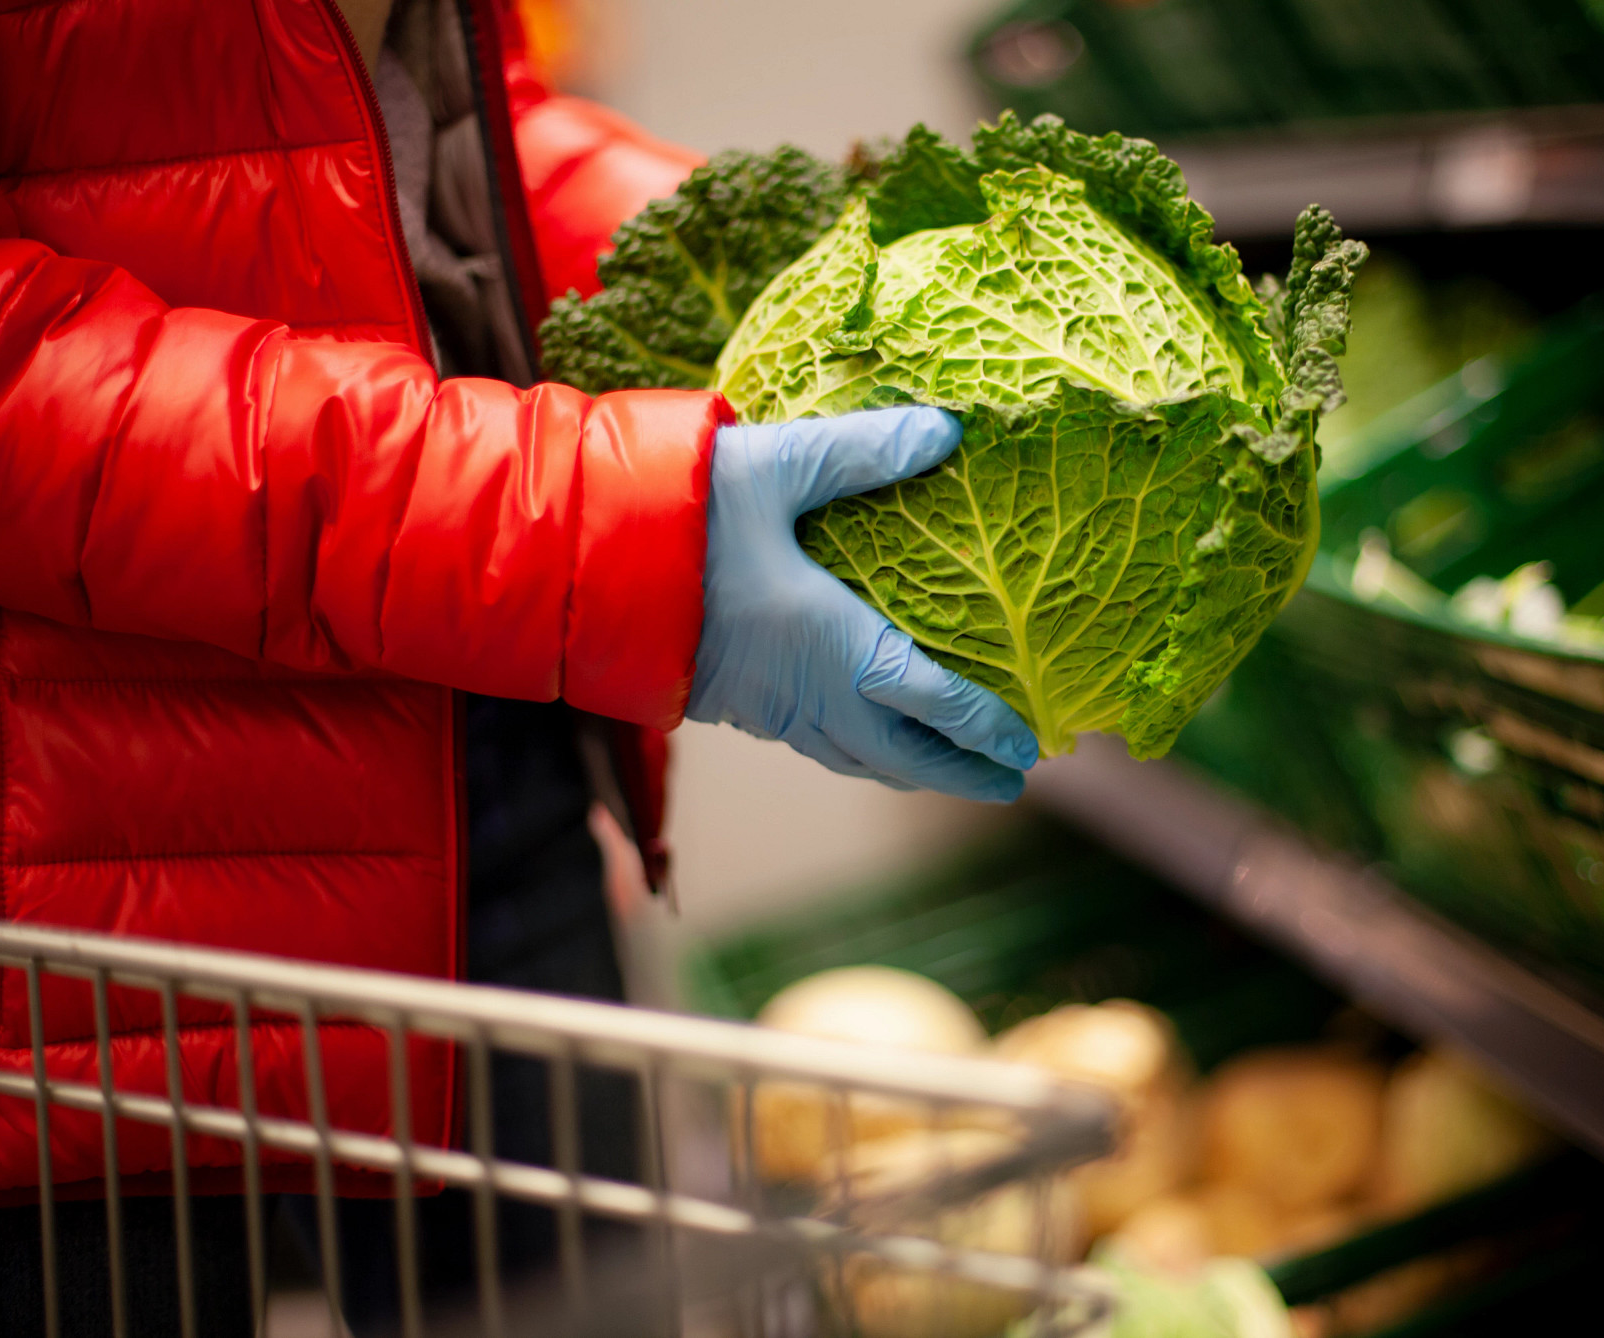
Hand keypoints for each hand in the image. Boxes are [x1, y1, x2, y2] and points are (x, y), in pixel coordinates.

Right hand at [686, 407, 1038, 801]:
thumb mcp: (774, 466)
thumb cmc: (677, 515)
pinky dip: (860, 753)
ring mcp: (769, 708)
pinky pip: (817, 746)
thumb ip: (862, 450)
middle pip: (901, 756)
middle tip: (1010, 782)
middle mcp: (808, 691)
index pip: (931, 700)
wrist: (575, 566)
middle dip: (960, 772)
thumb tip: (946, 429)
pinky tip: (865, 738)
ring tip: (951, 771)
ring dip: (910, 770)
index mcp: (832, 644)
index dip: (984, 727)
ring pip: (856, 760)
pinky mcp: (736, 707)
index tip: (1028, 748)